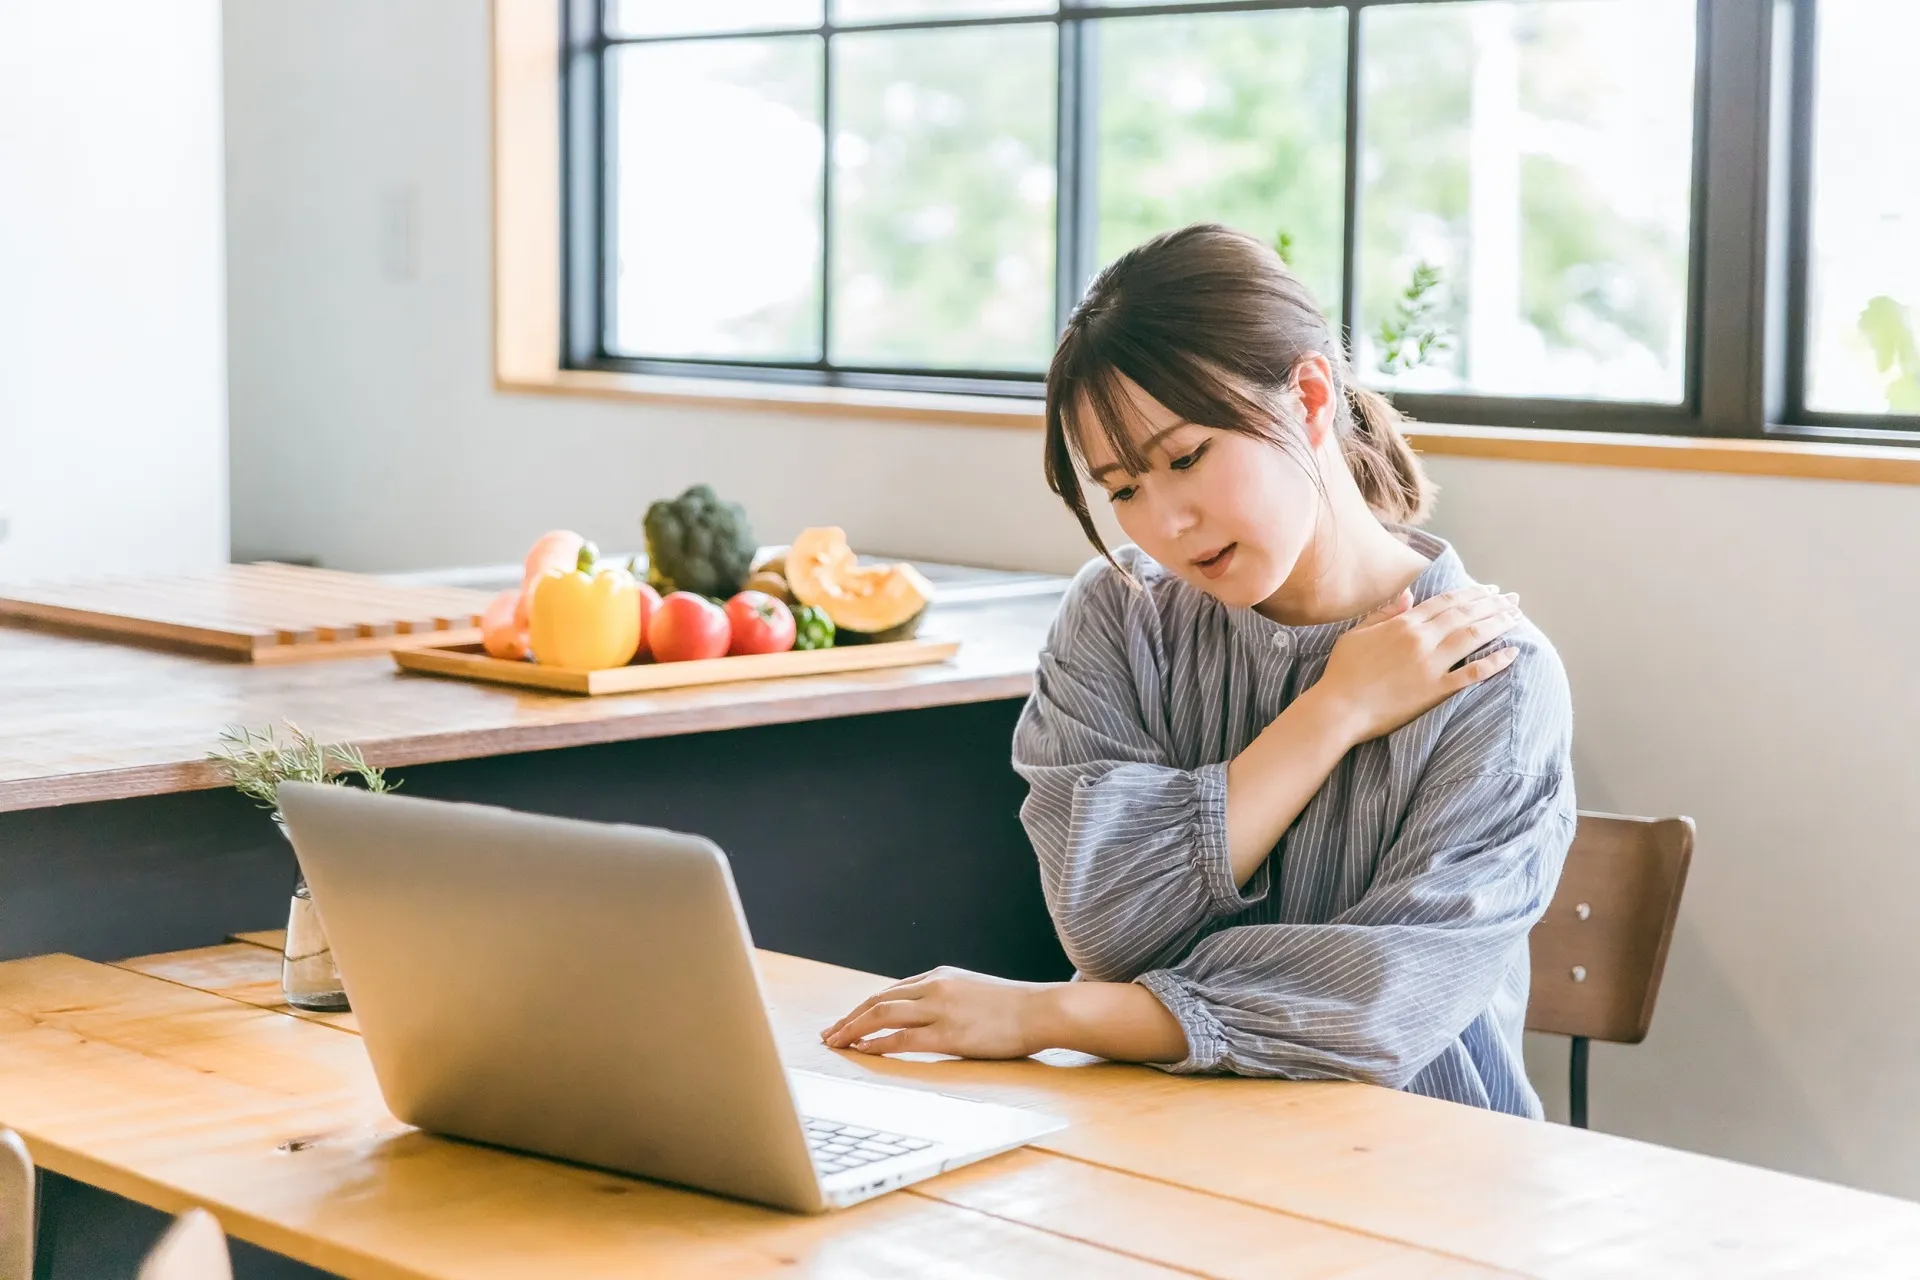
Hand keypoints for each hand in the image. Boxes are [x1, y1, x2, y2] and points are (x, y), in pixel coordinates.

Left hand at [821, 967, 1053, 1059]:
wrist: (1042, 1010)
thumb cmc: (1013, 1007)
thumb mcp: (973, 992)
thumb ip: (947, 999)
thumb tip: (926, 1016)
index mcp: (940, 976)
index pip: (890, 991)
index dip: (863, 1008)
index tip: (846, 1022)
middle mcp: (935, 987)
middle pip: (878, 999)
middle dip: (848, 1018)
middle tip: (828, 1034)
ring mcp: (941, 1009)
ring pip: (882, 1014)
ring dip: (853, 1029)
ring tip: (835, 1043)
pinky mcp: (949, 1033)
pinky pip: (902, 1038)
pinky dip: (878, 1043)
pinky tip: (862, 1050)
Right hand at [1313, 584, 1521, 742]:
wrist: (1338, 708)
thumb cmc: (1342, 672)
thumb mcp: (1357, 634)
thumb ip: (1384, 613)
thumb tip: (1408, 594)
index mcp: (1403, 624)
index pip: (1446, 602)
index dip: (1471, 593)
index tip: (1490, 591)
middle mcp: (1421, 639)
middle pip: (1465, 614)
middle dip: (1493, 604)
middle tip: (1514, 599)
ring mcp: (1430, 664)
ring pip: (1473, 636)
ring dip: (1498, 624)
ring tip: (1518, 617)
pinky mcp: (1435, 689)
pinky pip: (1472, 673)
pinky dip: (1494, 662)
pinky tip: (1512, 653)